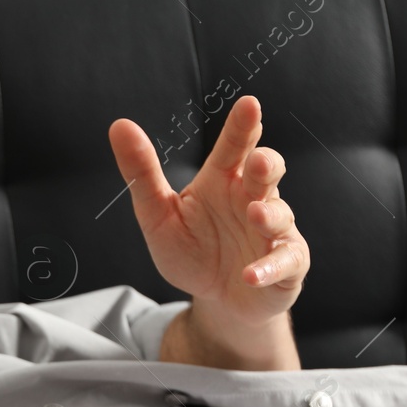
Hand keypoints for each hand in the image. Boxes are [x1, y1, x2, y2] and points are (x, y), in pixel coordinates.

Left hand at [108, 95, 307, 369]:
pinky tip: (250, 275)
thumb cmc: (192, 251)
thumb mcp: (157, 215)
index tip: (249, 105)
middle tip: (257, 162)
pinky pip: (284, 262)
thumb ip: (141, 173)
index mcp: (223, 181)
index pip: (234, 147)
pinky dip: (269, 268)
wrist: (216, 300)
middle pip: (267, 172)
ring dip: (270, 214)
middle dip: (266, 164)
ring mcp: (274, 231)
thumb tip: (119, 125)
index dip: (243, 127)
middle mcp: (253, 199)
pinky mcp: (286, 265)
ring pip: (280, 215)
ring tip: (255, 214)